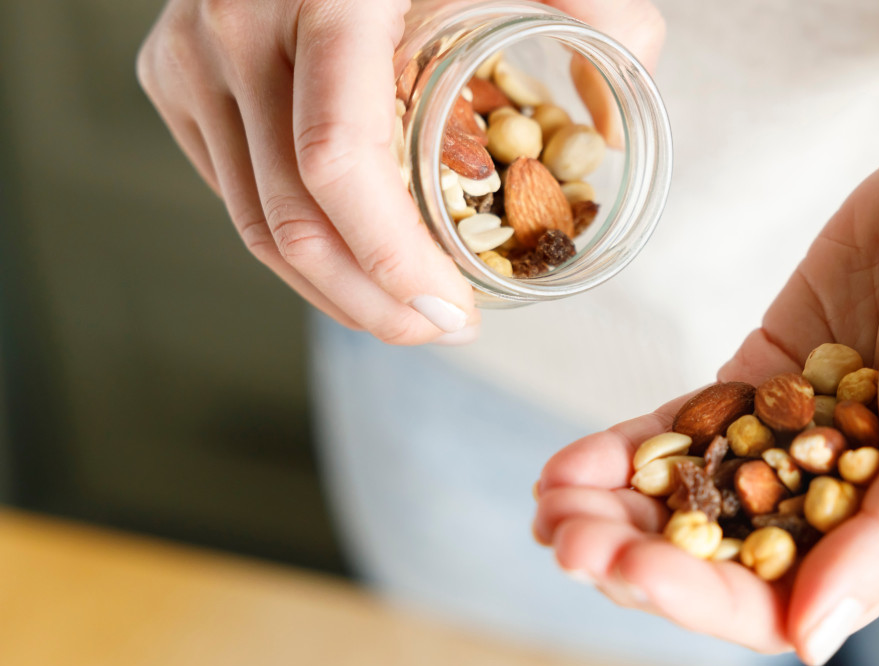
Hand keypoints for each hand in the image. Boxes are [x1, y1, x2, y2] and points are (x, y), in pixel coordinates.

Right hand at [137, 0, 663, 343]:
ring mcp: (192, 56)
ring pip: (255, 224)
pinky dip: (301, 244)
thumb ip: (604, 15)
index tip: (455, 314)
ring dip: (337, 290)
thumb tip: (614, 131)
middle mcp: (240, 30)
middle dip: (375, 303)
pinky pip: (236, 193)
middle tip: (445, 331)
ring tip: (410, 314)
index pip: (338, 163)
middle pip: (292, 221)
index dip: (393, 262)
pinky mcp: (175, 78)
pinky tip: (361, 258)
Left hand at [533, 38, 878, 662]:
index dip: (693, 596)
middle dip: (635, 554)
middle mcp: (839, 502)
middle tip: (563, 537)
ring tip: (547, 500)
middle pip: (717, 557)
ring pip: (689, 496)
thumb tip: (810, 641)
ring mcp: (791, 442)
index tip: (625, 567)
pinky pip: (683, 428)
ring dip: (615, 508)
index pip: (778, 601)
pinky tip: (571, 458)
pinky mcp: (759, 383)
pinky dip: (627, 447)